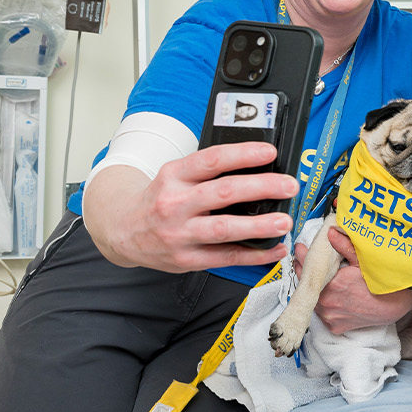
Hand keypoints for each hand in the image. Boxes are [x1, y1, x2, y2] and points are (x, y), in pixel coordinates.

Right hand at [85, 142, 296, 272]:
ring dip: (259, 225)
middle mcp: (175, 203)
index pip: (211, 160)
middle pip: (223, 193)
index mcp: (174, 176)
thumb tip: (255, 166)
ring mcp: (179, 234)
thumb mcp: (173, 175)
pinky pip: (225, 258)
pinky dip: (254, 255)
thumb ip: (205, 171)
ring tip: (284, 221)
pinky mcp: (186, 259)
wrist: (122, 230)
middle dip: (261, 187)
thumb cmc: (158, 199)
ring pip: (224, 229)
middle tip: (289, 185)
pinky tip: (274, 249)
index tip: (270, 152)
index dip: (242, 154)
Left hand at [302, 226, 411, 333]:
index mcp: (332, 285)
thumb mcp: (363, 262)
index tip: (300, 249)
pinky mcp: (334, 327)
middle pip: (308, 285)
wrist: (392, 307)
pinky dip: (327, 305)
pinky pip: (324, 314)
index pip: (308, 269)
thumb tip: (331, 232)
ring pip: (315, 299)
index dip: (302, 257)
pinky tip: (333, 297)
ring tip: (323, 279)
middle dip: (308, 272)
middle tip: (307, 261)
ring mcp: (330, 316)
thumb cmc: (379, 284)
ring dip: (316, 289)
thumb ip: (344, 246)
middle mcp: (327, 303)